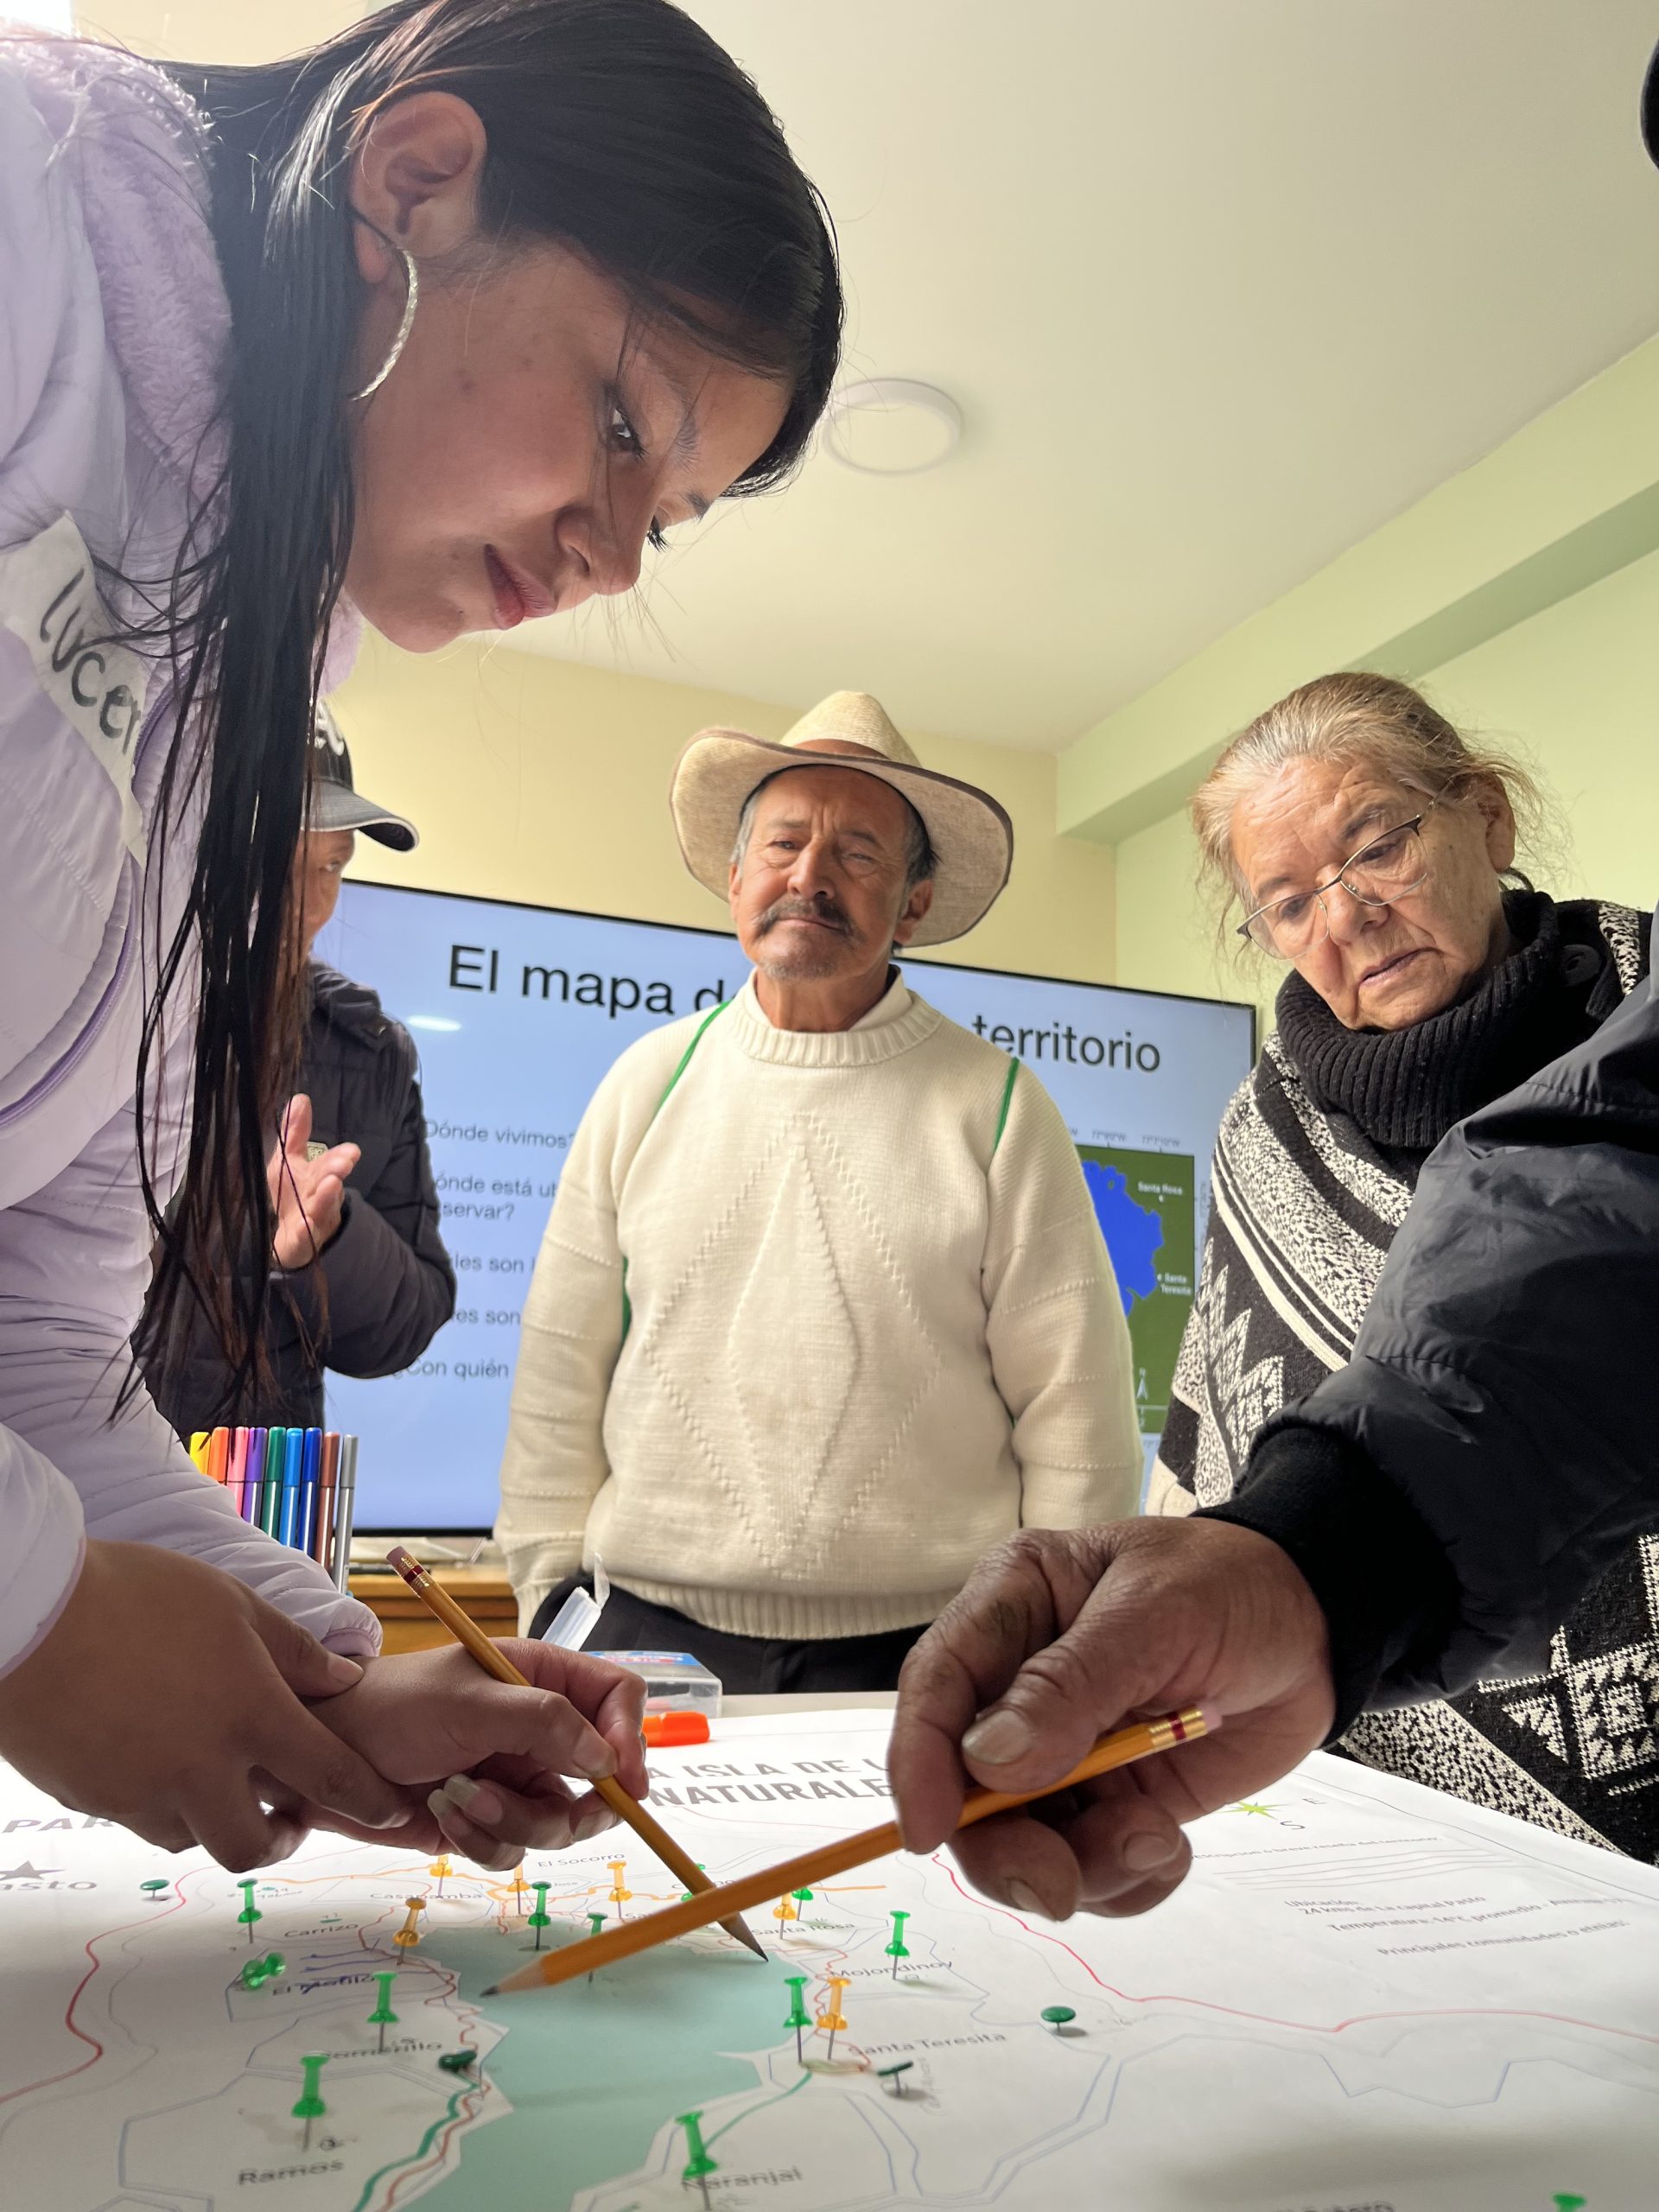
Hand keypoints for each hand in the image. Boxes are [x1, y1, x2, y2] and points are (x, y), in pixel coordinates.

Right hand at [0, 1540, 412, 1869]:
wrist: (33, 1615)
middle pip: (254, 1844)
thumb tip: (345, 1679)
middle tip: (291, 1818)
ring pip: (194, 1835)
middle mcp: (200, 1769)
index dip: (369, 1799)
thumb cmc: (138, 1595)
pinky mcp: (94, 1798)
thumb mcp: (234, 1604)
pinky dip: (166, 1803)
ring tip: (220, 1777)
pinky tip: (163, 1761)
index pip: (329, 1777)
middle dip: (282, 1840)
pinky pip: (143, 1818)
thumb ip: (295, 1651)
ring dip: (218, 1817)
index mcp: (250, 1717)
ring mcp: (142, 1792)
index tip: (390, 1809)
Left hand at [269, 1093, 357, 1268]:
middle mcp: (321, 1197)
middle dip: (336, 1171)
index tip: (352, 1151)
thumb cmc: (292, 1195)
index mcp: (319, 1176)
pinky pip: (305, 1236)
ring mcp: (314, 1220)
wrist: (290, 1238)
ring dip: (327, 1196)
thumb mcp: (287, 1161)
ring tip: (332, 1183)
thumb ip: (294, 1133)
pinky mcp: (302, 1241)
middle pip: (329, 1182)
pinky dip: (306, 1229)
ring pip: (322, 1207)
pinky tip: (306, 1222)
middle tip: (344, 1163)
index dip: (341, 1157)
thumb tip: (300, 1098)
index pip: (331, 1163)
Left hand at [306, 1642, 648, 1870]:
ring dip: (513, 1821)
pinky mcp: (486, 1819)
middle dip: (574, 1804)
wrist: (321, 1759)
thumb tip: (606, 1759)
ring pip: (558, 1822)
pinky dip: (483, 1840)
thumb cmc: (391, 1709)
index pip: (616, 1698)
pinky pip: (514, 1849)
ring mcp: (514, 1777)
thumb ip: (544, 1723)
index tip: (624, 1783)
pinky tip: (444, 1816)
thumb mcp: (470, 1704)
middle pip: (601, 1776)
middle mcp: (538, 1728)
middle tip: (550, 1815)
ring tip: (461, 1799)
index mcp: (542, 1678)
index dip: (630, 1737)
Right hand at [889, 1520, 1334, 1919]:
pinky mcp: (1111, 1801)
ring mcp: (1064, 1750)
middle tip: (1057, 1886)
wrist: (1318, 1630)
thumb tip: (989, 1762)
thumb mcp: (1156, 1613)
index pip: (937, 1685)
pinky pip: (1088, 1868)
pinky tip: (1169, 1846)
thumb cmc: (1230, 1587)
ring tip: (1154, 1840)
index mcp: (1011, 1608)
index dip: (920, 1760)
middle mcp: (1020, 1684)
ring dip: (1081, 1867)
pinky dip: (1124, 1880)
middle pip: (967, 1786)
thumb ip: (1072, 1684)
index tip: (930, 1832)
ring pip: (1025, 1841)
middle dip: (1005, 1846)